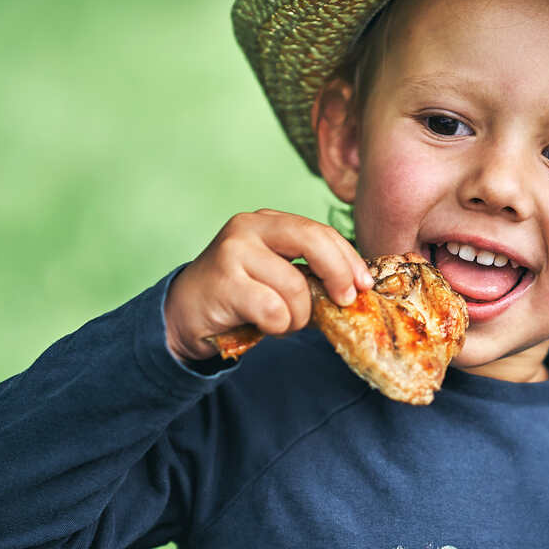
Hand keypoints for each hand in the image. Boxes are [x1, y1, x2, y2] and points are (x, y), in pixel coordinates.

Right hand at [164, 209, 373, 360]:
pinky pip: (274, 311)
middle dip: (337, 274)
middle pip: (313, 241)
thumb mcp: (274, 273)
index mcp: (266, 222)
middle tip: (344, 301)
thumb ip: (307, 271)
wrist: (185, 315)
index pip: (319, 232)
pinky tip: (262, 325)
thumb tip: (357, 287)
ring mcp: (233, 253)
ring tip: (280, 321)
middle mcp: (248, 228)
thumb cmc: (238, 297)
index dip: (347, 258)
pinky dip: (277, 326)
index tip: (364, 284)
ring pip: (295, 288)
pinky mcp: (225, 283)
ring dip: (297, 317)